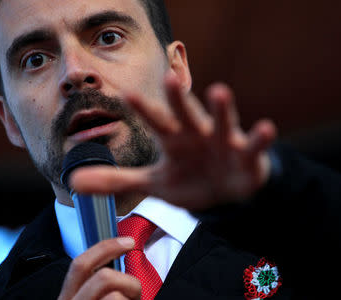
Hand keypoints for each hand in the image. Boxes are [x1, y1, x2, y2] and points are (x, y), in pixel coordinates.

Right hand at [58, 237, 139, 299]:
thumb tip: (112, 255)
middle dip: (126, 280)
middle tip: (135, 290)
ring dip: (130, 299)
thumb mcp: (92, 296)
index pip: (80, 264)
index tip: (128, 241)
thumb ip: (94, 282)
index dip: (106, 247)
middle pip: (102, 278)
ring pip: (115, 296)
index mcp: (68, 297)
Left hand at [70, 73, 276, 210]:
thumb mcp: (152, 183)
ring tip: (220, 91)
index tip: (125, 94)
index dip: (143, 110)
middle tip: (169, 79)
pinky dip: (259, 138)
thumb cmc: (188, 180)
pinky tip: (266, 128)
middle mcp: (196, 134)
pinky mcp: (246, 154)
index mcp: (174, 140)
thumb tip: (74, 180)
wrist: (224, 193)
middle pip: (186, 114)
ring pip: (220, 122)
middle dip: (179, 99)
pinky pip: (252, 145)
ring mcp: (222, 141)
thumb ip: (116, 180)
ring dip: (220, 109)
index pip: (156, 122)